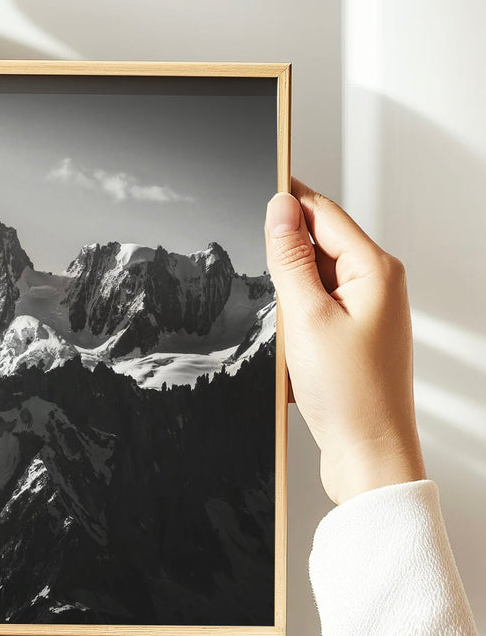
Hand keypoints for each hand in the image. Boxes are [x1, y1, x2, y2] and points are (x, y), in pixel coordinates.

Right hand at [265, 179, 425, 505]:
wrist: (369, 455)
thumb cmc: (350, 394)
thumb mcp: (307, 318)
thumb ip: (291, 258)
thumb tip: (280, 208)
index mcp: (375, 271)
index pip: (323, 213)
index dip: (288, 197)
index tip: (258, 180)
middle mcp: (377, 286)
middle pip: (316, 246)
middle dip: (283, 261)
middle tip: (266, 289)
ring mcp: (365, 313)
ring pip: (310, 283)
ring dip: (287, 301)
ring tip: (288, 339)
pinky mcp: (351, 338)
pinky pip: (312, 313)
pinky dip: (293, 326)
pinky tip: (291, 355)